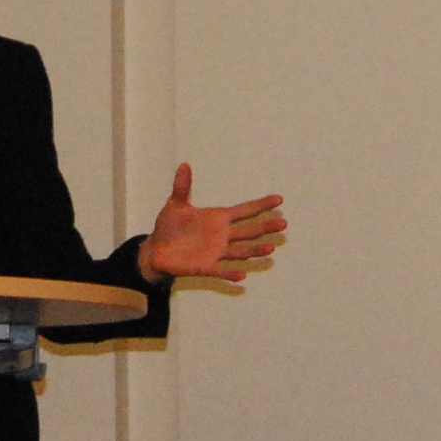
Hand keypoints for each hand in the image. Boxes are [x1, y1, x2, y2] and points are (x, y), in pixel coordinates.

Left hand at [142, 164, 287, 283]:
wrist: (157, 249)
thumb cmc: (169, 226)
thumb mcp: (175, 204)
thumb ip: (181, 186)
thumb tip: (184, 164)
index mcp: (218, 219)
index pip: (244, 210)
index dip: (261, 205)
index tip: (279, 199)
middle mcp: (222, 235)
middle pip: (249, 231)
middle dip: (266, 227)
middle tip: (283, 223)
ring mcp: (216, 252)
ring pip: (240, 251)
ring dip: (255, 250)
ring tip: (270, 248)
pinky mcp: (206, 266)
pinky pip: (221, 270)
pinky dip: (230, 273)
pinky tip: (242, 276)